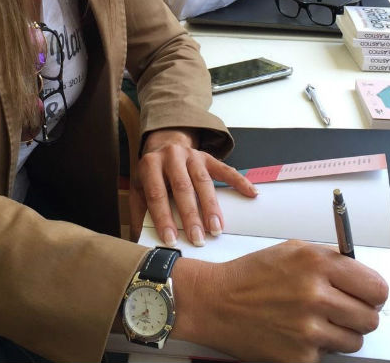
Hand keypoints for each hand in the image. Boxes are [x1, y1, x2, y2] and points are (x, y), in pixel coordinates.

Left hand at [132, 128, 256, 247]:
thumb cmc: (152, 175)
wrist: (164, 145)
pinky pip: (225, 169)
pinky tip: (251, 194)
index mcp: (150, 164)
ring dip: (211, 206)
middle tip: (198, 239)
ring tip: (217, 229)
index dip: (164, 218)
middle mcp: (171, 155)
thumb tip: (139, 244)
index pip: (157, 194)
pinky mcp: (208, 157)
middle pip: (182, 187)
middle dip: (191, 215)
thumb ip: (139, 214)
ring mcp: (191, 154)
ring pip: (203, 181)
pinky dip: (239, 182)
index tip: (171, 240)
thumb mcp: (138, 190)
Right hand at [173, 241, 387, 361]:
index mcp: (317, 263)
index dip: (374, 294)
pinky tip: (297, 334)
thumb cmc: (252, 276)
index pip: (376, 288)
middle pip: (370, 319)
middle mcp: (315, 294)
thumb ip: (329, 260)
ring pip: (355, 342)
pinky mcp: (300, 357)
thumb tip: (362, 276)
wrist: (215, 302)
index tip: (368, 296)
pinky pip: (328, 356)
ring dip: (340, 334)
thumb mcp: (292, 250)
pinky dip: (317, 349)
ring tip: (316, 323)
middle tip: (342, 311)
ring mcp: (308, 329)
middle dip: (359, 316)